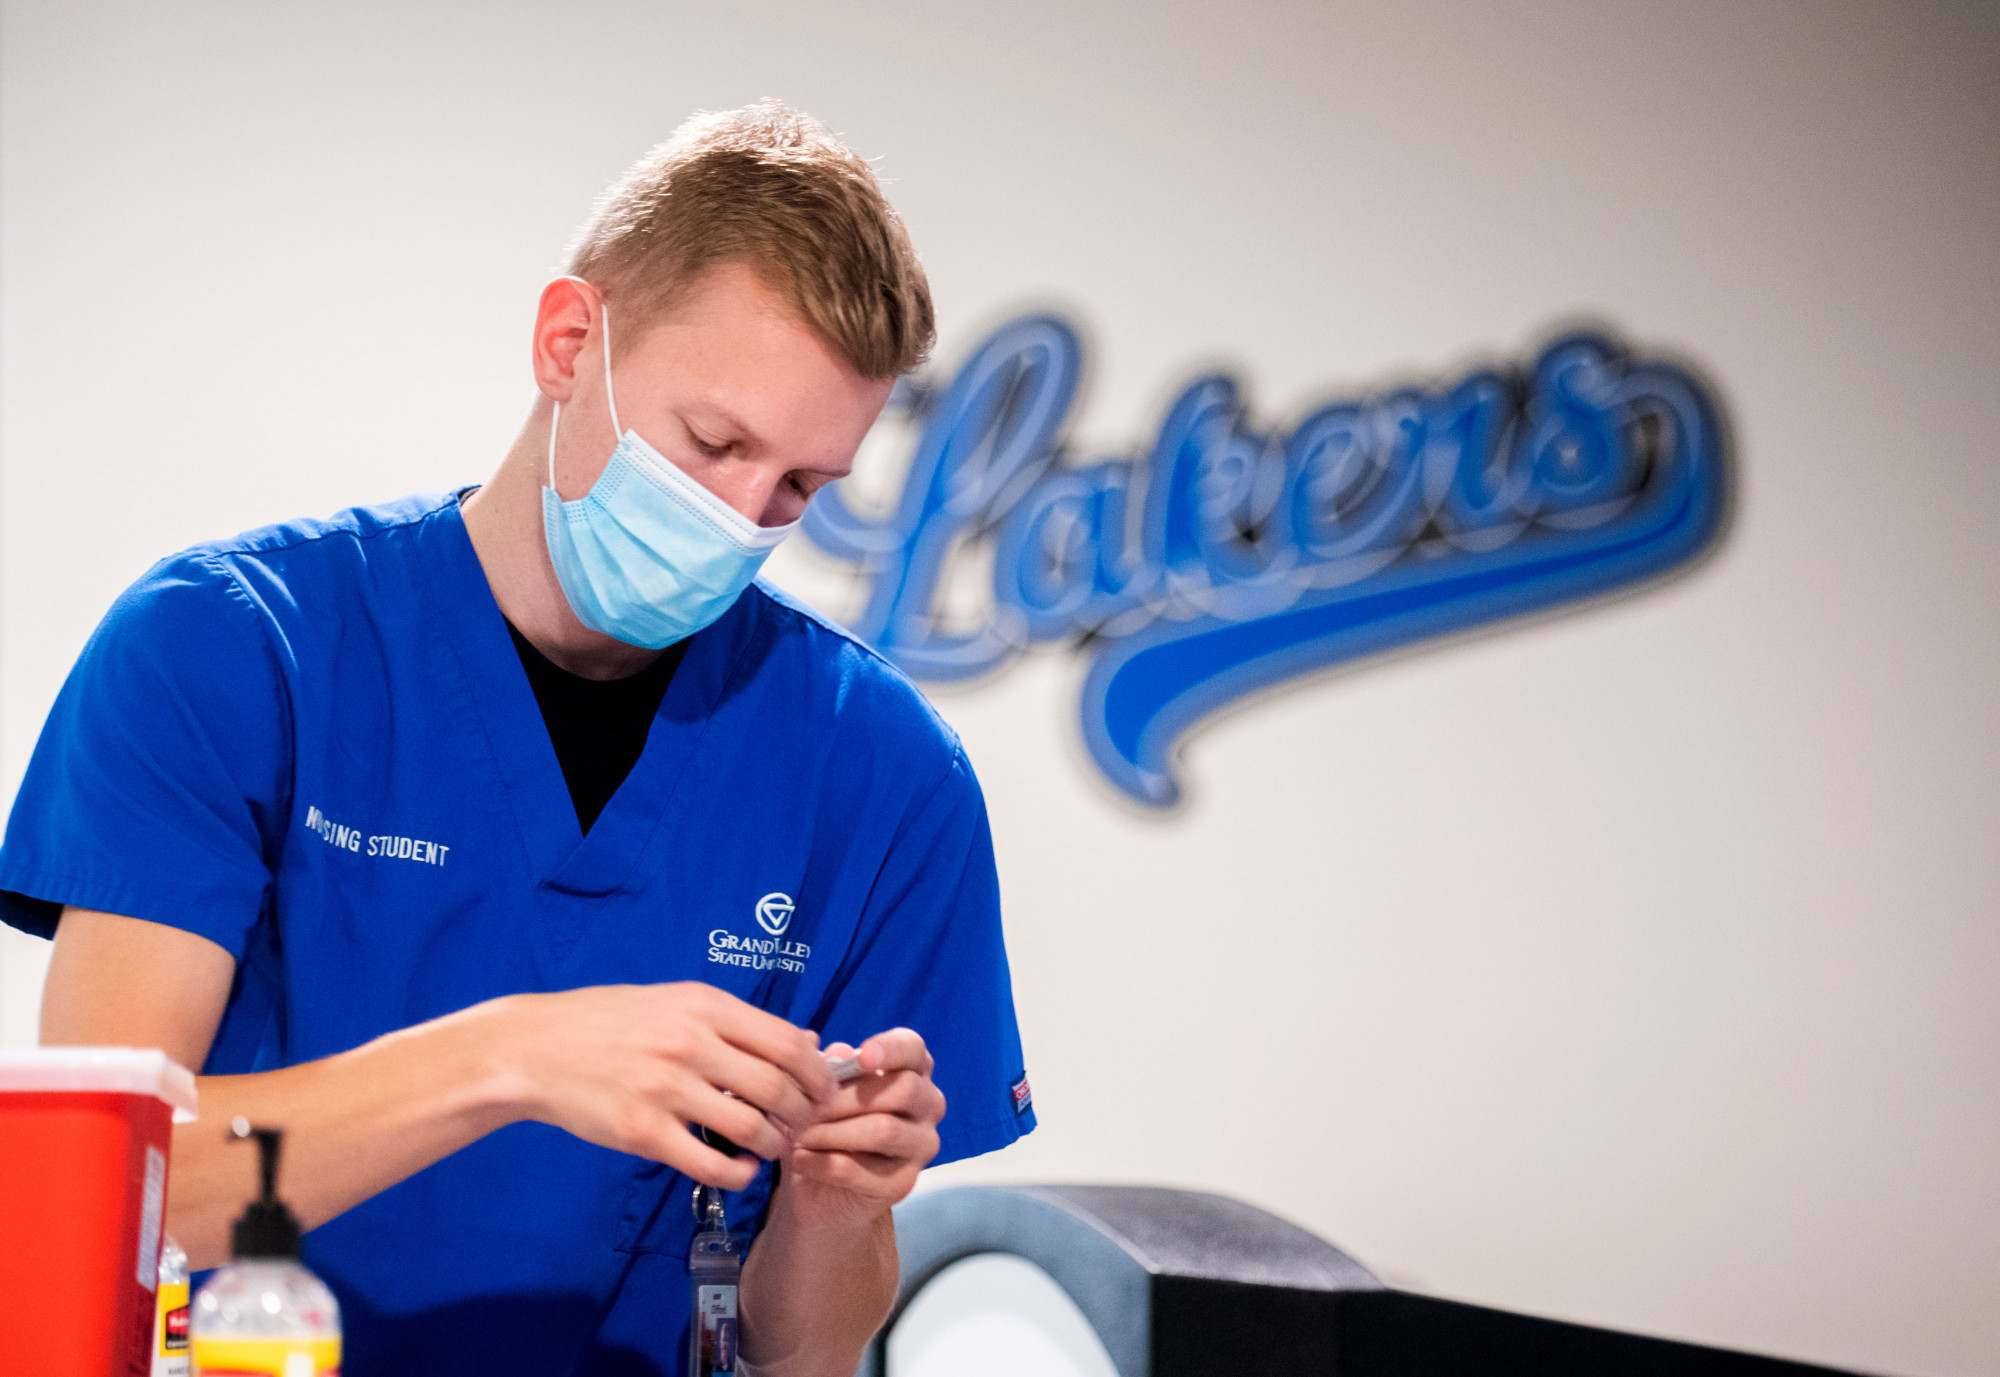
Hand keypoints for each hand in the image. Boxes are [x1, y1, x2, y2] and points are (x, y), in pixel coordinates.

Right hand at [494, 983, 837, 1191]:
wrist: (536, 1049)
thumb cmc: (610, 1021)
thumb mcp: (676, 1001)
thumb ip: (739, 1021)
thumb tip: (808, 1041)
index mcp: (703, 1006)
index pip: (787, 1043)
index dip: (818, 1073)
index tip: (825, 1091)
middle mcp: (690, 1044)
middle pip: (778, 1087)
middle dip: (804, 1113)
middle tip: (806, 1125)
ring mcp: (665, 1089)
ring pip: (750, 1127)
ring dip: (775, 1145)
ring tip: (773, 1147)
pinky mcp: (642, 1132)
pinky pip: (708, 1162)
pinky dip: (738, 1173)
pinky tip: (742, 1170)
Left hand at [780, 1028, 946, 1227]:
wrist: (817, 1186)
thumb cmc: (825, 1121)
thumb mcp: (819, 1089)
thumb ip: (828, 1067)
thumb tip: (837, 1051)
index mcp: (912, 1070)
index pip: (913, 1048)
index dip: (891, 1048)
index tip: (863, 1056)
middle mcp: (928, 1104)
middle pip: (903, 1089)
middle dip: (845, 1097)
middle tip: (804, 1107)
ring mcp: (921, 1146)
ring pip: (883, 1130)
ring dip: (831, 1131)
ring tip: (797, 1134)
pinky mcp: (903, 1184)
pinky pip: (861, 1169)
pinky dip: (822, 1162)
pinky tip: (798, 1159)